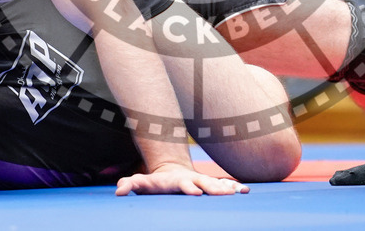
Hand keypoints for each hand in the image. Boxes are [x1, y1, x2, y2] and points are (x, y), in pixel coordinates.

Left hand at [115, 163, 249, 195]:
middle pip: (205, 182)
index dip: (188, 187)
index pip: (183, 184)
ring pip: (217, 183)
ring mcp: (202, 181)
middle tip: (224, 194)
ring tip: (240, 191)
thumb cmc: (154, 182)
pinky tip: (246, 191)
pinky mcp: (209, 185)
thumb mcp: (140, 182)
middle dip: (214, 187)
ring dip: (228, 187)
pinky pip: (224, 186)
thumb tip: (118, 190)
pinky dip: (234, 187)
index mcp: (177, 181)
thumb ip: (130, 184)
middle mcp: (192, 179)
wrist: (171, 171)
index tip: (196, 192)